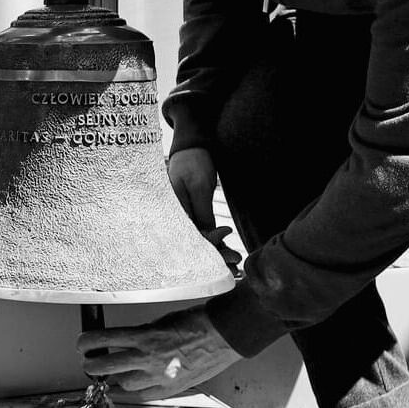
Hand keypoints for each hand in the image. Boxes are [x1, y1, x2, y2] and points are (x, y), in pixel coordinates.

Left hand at [78, 306, 240, 396]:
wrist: (222, 335)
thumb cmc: (194, 322)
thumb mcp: (159, 321)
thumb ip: (140, 333)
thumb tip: (122, 341)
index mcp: (144, 335)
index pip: (104, 339)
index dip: (87, 343)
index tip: (82, 344)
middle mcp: (149, 357)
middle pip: (107, 366)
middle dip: (92, 365)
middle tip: (88, 363)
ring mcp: (159, 375)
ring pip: (124, 385)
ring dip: (116, 378)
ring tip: (114, 372)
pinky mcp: (171, 388)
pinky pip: (144, 395)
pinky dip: (136, 390)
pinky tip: (133, 384)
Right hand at [167, 146, 242, 271]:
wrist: (192, 146)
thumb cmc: (193, 162)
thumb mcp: (199, 185)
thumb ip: (202, 211)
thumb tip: (209, 235)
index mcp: (171, 209)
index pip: (188, 235)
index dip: (208, 244)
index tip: (228, 242)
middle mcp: (174, 215)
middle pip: (193, 241)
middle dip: (215, 254)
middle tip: (236, 262)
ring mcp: (182, 213)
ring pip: (198, 237)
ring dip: (216, 249)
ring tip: (236, 259)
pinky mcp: (191, 211)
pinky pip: (201, 229)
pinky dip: (214, 239)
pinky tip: (226, 248)